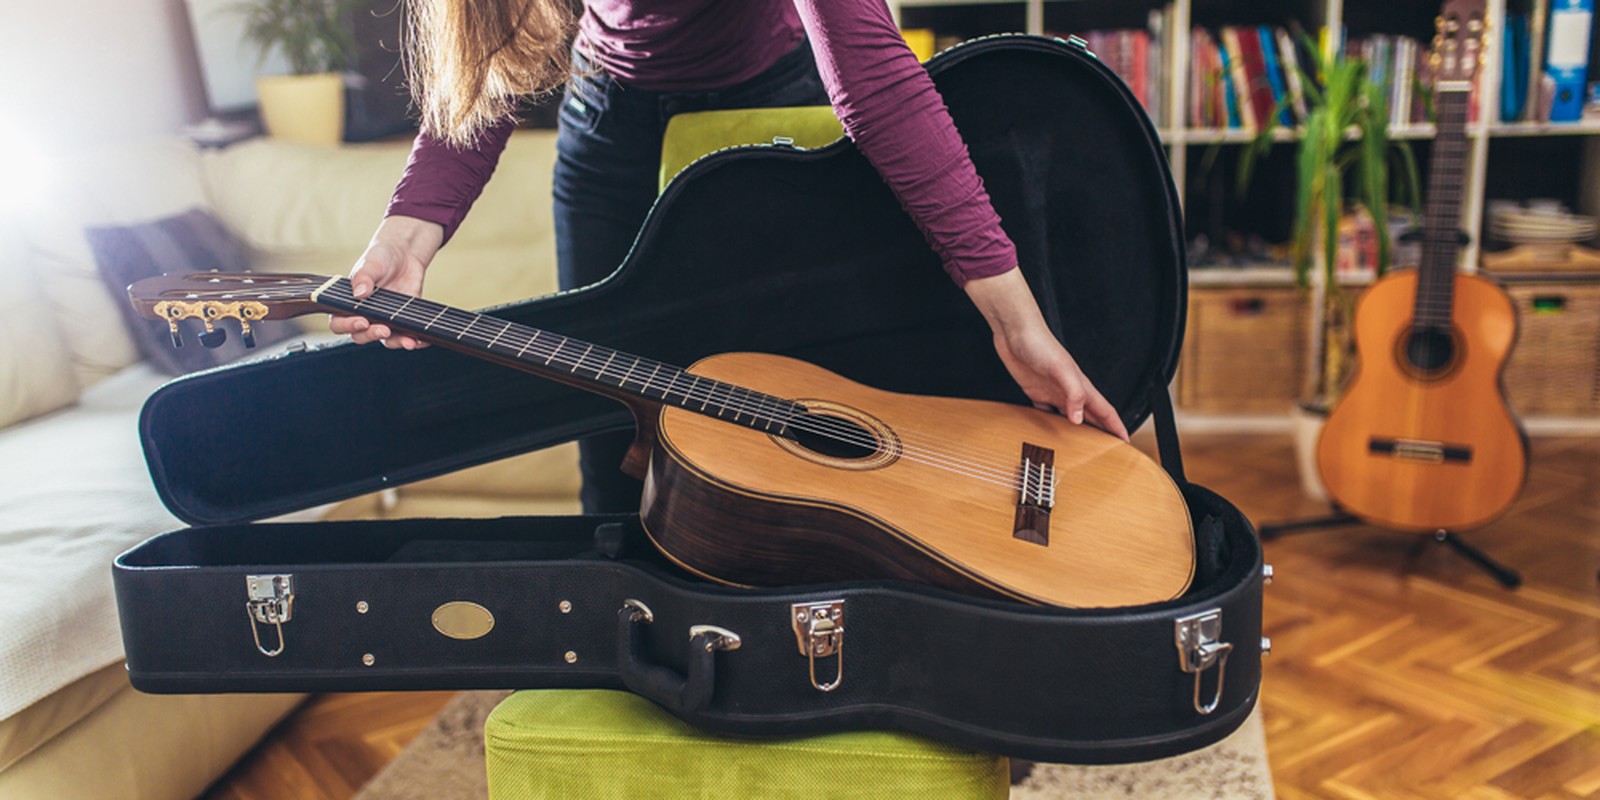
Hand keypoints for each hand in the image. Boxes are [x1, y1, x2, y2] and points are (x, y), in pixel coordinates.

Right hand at [328, 216, 444, 349]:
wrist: (404, 255)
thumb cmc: (380, 258)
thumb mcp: (370, 264)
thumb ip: (363, 277)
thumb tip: (360, 293)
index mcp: (348, 304)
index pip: (339, 322)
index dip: (348, 326)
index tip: (362, 321)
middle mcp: (364, 315)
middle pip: (361, 336)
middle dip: (372, 335)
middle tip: (384, 329)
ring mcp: (383, 320)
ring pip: (385, 340)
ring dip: (397, 343)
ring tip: (408, 341)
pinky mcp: (402, 321)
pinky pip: (406, 335)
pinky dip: (414, 340)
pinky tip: (421, 340)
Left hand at [964, 268, 1129, 441]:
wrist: (1016, 333)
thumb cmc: (1040, 344)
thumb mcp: (1060, 369)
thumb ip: (1073, 393)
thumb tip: (1080, 419)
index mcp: (1081, 385)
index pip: (1105, 410)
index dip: (1116, 426)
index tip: (1126, 441)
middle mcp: (1070, 390)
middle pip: (1092, 416)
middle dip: (1103, 433)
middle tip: (1110, 451)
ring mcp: (1054, 391)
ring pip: (1071, 416)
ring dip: (1079, 431)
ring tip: (1082, 447)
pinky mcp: (1036, 391)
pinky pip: (1047, 412)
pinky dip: (1051, 424)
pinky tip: (1050, 432)